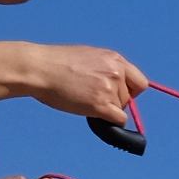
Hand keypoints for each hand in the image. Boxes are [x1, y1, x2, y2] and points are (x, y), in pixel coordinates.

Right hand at [21, 44, 146, 123]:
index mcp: (115, 59)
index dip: (131, 91)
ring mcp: (109, 88)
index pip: (140, 82)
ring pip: (121, 109)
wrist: (38, 69)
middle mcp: (116, 72)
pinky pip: (118, 120)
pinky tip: (93, 114)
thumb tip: (115, 83)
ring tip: (83, 99)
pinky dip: (109, 121)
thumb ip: (105, 68)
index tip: (118, 94)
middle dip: (115, 101)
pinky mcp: (100, 104)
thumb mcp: (88, 56)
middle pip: (129, 98)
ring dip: (106, 109)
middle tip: (92, 97)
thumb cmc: (56, 63)